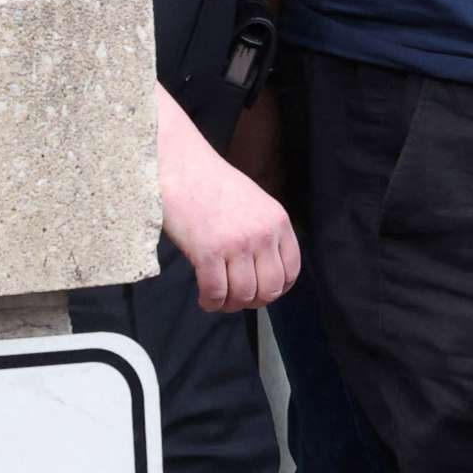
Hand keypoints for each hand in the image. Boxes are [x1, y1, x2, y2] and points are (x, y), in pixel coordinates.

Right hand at [158, 96, 299, 311]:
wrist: (180, 166)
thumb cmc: (212, 184)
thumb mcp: (254, 203)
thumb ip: (264, 233)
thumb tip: (262, 271)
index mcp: (278, 222)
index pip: (291, 270)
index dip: (277, 289)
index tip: (261, 292)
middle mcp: (262, 234)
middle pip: (269, 289)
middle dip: (253, 302)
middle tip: (237, 299)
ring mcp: (236, 244)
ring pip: (243, 295)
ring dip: (230, 305)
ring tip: (218, 299)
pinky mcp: (208, 252)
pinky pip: (216, 293)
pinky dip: (210, 302)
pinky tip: (204, 298)